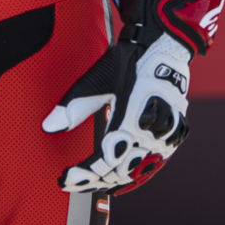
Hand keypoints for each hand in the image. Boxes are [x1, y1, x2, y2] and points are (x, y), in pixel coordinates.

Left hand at [43, 0, 221, 193]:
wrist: (164, 43)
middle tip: (72, 180)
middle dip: (94, 179)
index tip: (64, 178)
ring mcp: (168, 134)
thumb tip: (48, 127)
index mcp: (132, 118)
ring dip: (113, 179)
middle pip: (120, 171)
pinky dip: (136, 172)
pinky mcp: (176, 133)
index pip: (105, 160)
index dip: (84, 174)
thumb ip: (74, 106)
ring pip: (138, 170)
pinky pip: (155, 163)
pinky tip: (120, 175)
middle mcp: (153, 131)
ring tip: (90, 181)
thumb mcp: (97, 78)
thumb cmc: (129, 59)